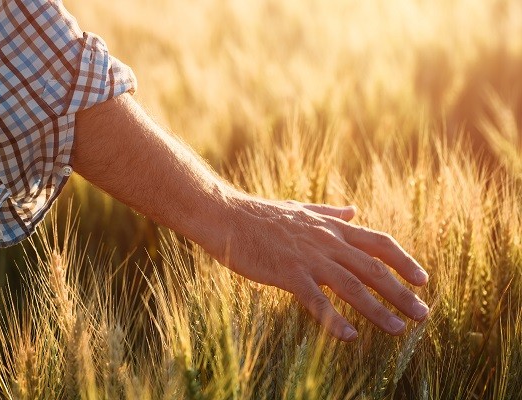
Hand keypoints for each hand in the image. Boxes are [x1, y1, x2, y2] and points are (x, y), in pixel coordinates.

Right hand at [219, 194, 428, 341]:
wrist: (228, 216)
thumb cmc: (262, 215)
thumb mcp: (302, 209)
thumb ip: (330, 213)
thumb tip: (354, 210)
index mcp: (331, 228)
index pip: (378, 243)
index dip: (404, 261)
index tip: (423, 280)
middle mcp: (327, 242)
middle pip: (373, 268)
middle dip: (401, 292)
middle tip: (423, 314)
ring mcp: (308, 258)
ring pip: (351, 286)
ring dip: (377, 309)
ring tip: (398, 330)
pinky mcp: (288, 273)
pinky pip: (316, 300)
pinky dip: (334, 319)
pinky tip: (350, 337)